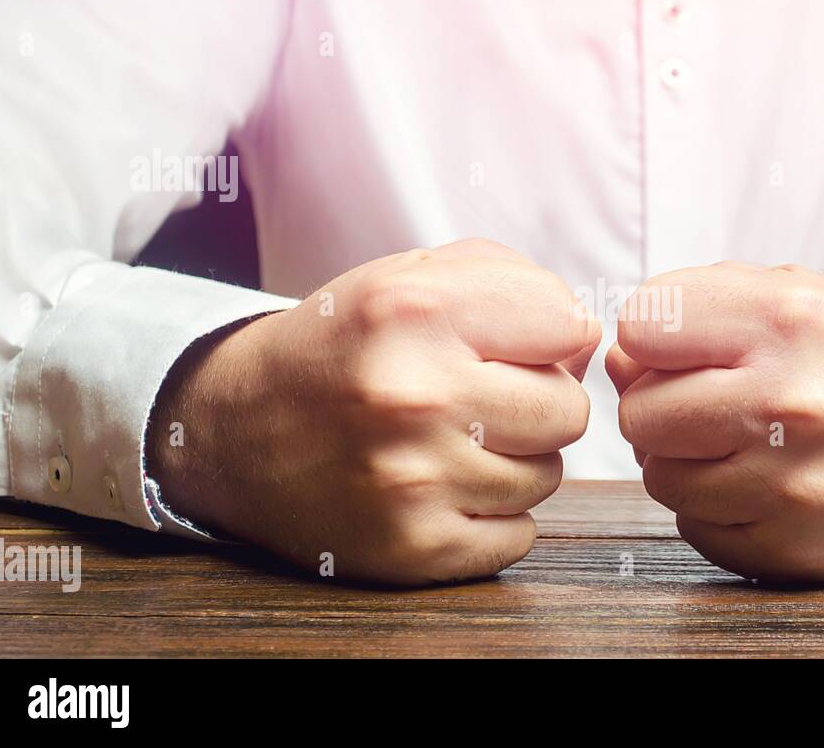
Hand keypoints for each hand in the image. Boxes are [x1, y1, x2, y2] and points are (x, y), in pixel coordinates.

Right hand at [149, 238, 599, 584]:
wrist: (234, 429)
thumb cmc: (345, 347)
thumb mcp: (409, 277)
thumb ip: (514, 282)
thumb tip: (589, 341)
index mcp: (414, 311)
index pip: (571, 326)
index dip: (553, 336)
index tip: (516, 344)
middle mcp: (413, 395)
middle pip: (569, 410)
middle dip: (539, 402)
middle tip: (484, 399)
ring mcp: (413, 480)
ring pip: (548, 476)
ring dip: (515, 460)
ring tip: (454, 441)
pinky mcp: (411, 547)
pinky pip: (518, 536)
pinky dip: (494, 517)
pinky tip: (444, 489)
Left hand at [606, 262, 823, 582]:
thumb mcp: (797, 295)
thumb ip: (697, 308)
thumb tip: (616, 361)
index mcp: (791, 321)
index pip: (642, 325)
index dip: (654, 336)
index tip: (687, 345)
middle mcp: (792, 403)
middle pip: (640, 411)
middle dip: (661, 403)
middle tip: (709, 399)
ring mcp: (794, 485)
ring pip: (660, 477)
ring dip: (685, 458)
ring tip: (740, 439)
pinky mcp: (795, 547)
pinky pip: (697, 527)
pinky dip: (716, 505)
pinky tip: (764, 480)